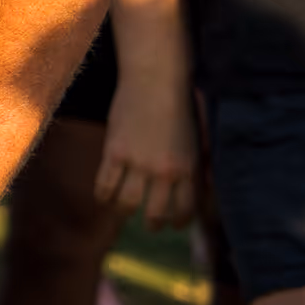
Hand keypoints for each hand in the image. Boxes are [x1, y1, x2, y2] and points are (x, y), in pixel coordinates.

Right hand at [95, 63, 197, 228]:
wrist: (155, 79)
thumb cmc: (179, 105)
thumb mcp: (197, 139)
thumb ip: (199, 166)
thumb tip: (202, 188)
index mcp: (188, 168)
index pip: (185, 210)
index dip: (179, 222)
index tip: (173, 224)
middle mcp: (164, 171)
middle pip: (156, 214)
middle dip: (154, 224)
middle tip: (151, 225)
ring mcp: (138, 162)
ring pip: (128, 204)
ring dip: (125, 213)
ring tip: (124, 212)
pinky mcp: (115, 152)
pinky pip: (105, 186)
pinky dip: (103, 197)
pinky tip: (104, 198)